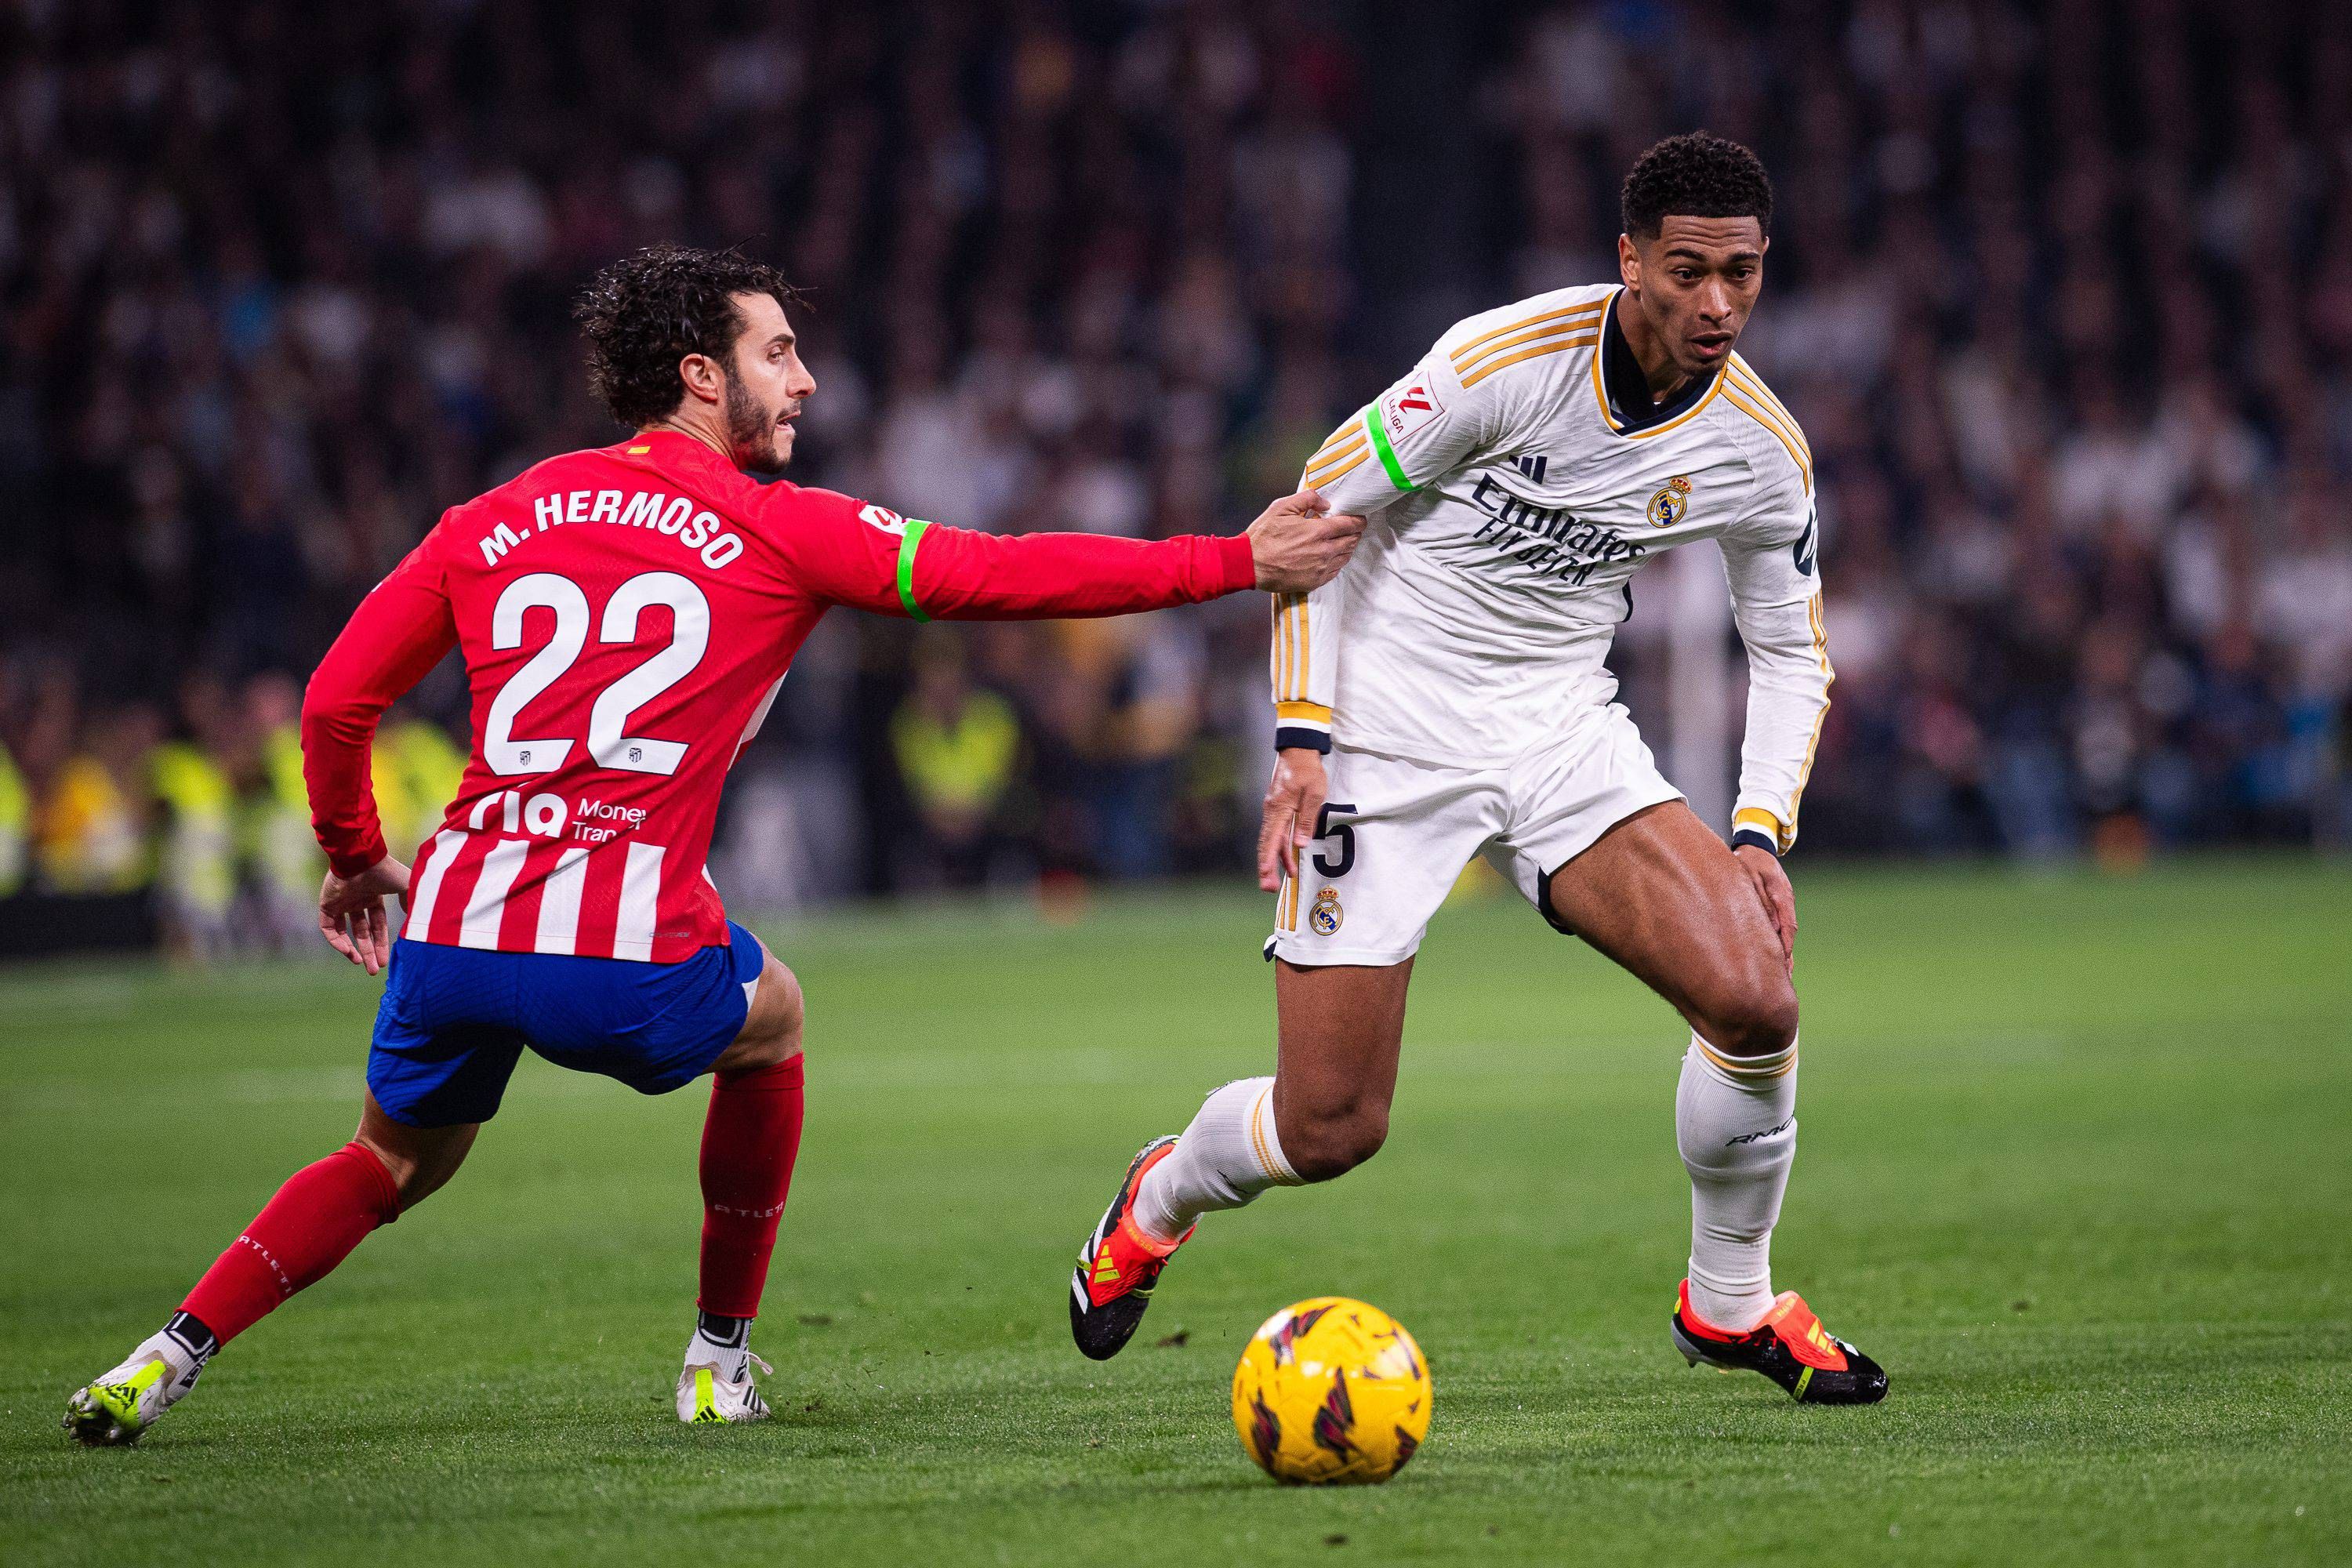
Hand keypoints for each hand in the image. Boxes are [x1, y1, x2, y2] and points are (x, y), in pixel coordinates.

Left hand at [319, 855, 411, 975]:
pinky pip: (329, 928)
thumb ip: (411, 904)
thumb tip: (415, 922)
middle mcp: (357, 901)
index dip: (381, 943)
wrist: (362, 858)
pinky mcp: (326, 904)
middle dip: (369, 952)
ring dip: (352, 950)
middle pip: (363, 933)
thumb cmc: (386, 871)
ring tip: (361, 965)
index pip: (378, 926)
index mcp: (374, 897)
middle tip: (374, 971)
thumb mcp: (407, 887)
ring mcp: (341, 903)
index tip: (386, 961)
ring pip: (345, 933)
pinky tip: (349, 952)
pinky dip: (337, 942)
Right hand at [1245, 488, 1365, 593]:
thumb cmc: (1263, 536)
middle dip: (1354, 533)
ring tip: (1340, 541)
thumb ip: (1307, 499)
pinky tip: (1329, 557)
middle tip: (1350, 529)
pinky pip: (1335, 571)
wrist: (1249, 565)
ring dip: (1346, 547)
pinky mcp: (1315, 582)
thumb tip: (1326, 503)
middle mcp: (1324, 551)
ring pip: (1346, 556)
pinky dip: (1336, 562)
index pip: (1350, 525)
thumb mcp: (1280, 507)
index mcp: (1318, 531)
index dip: (1359, 520)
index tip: (1359, 518)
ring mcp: (1321, 569)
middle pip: (1352, 541)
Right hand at [1258, 748, 1329, 891]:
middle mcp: (1271, 811)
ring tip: (1280, 881)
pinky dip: (1279, 848)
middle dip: (1266, 868)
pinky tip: (1288, 859)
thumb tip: (1299, 845)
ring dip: (1275, 861)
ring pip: (1271, 840)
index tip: (1266, 874)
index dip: (1269, 858)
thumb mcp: (1314, 794)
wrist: (1298, 750)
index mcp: (1280, 808)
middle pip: (1266, 844)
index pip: (1271, 838)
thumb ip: (1306, 820)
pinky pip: (1276, 833)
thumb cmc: (1308, 771)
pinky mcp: (1277, 809)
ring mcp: (1272, 810)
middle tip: (1268, 888)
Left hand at [1732, 843, 1795, 970]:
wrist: (1757, 846)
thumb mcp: (1751, 878)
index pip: (1788, 926)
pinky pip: (1781, 926)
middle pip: (1789, 934)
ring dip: (1784, 953)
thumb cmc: (1749, 861)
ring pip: (1786, 932)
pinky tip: (1777, 957)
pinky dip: (1780, 942)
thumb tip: (1771, 927)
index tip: (1783, 965)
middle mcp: (1786, 902)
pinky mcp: (1779, 905)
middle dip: (1786, 957)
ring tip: (1782, 976)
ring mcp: (1784, 904)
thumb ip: (1761, 901)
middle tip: (1783, 980)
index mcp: (1782, 896)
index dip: (1785, 947)